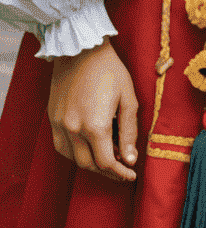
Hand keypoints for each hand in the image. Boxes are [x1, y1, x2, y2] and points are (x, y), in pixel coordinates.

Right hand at [47, 39, 138, 180]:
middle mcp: (74, 130)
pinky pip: (62, 147)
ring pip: (73, 159)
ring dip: (91, 163)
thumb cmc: (110, 71)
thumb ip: (129, 131)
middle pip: (89, 165)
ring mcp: (60, 126)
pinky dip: (75, 153)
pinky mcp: (52, 120)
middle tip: (123, 168)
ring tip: (109, 156)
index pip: (106, 162)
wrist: (81, 52)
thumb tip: (129, 158)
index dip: (120, 173)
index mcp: (95, 126)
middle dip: (107, 171)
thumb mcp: (128, 98)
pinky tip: (89, 147)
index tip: (131, 175)